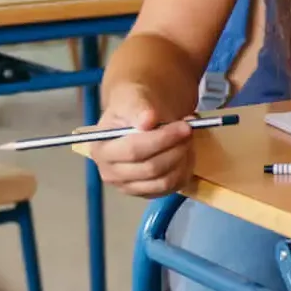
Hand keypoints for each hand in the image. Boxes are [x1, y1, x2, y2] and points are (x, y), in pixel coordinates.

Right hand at [89, 82, 194, 197]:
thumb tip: (147, 120)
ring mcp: (128, 187)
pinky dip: (184, 170)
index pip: (134, 151)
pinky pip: (172, 187)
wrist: (138, 116)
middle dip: (175, 149)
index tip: (185, 127)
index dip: (162, 140)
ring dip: (182, 159)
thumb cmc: (132, 106)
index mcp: (101, 150)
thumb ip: (138, 108)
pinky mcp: (146, 193)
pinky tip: (185, 152)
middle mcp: (110, 173)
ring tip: (187, 138)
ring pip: (164, 181)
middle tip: (189, 130)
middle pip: (150, 169)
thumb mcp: (132, 98)